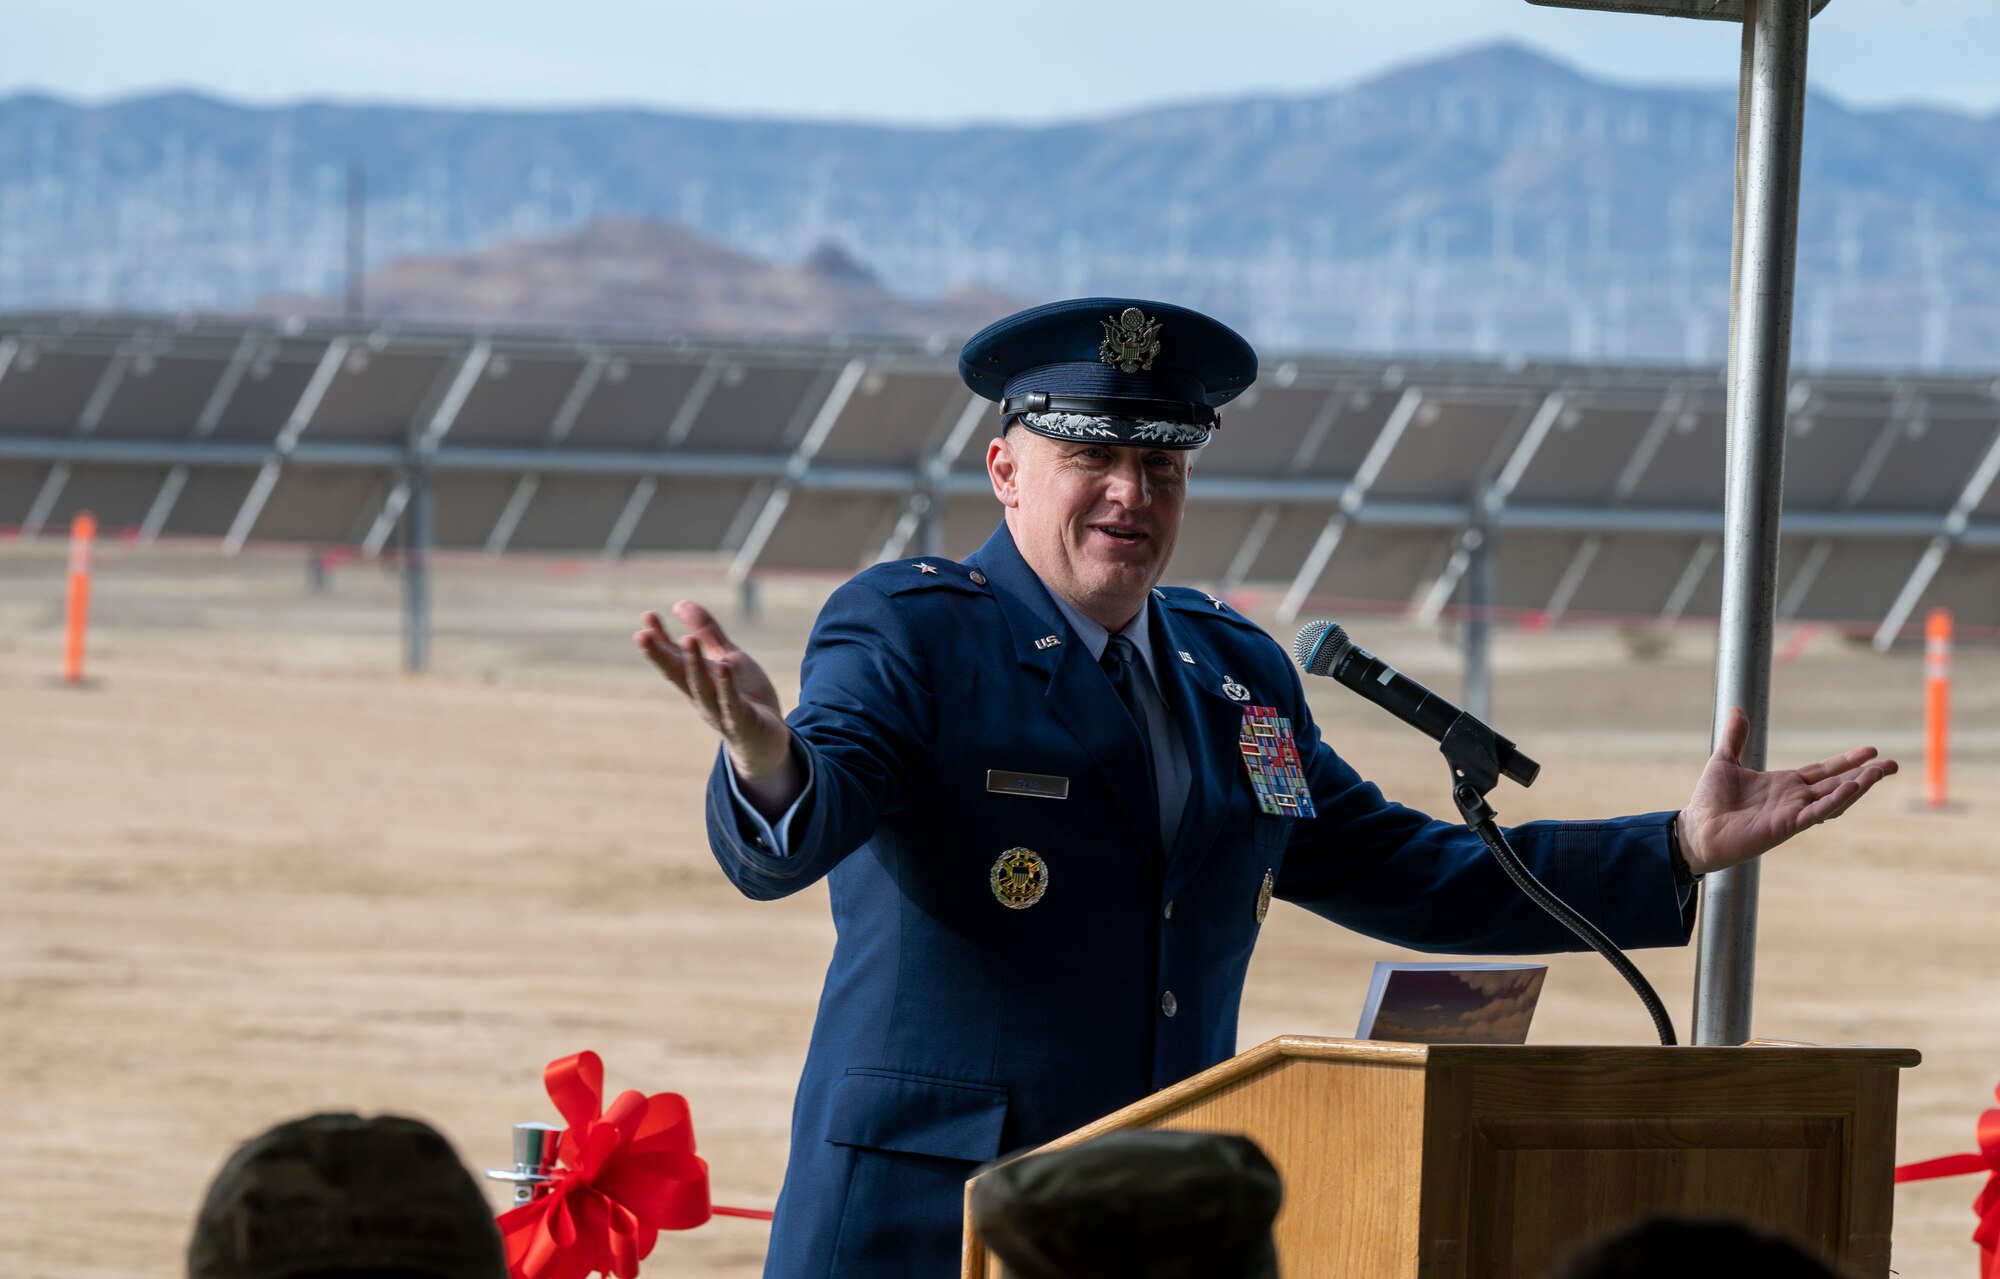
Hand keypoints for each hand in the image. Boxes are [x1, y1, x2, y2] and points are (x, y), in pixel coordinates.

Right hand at [635, 601, 800, 812]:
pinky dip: (725, 687)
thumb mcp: (726, 658)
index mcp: (696, 680)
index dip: (659, 639)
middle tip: (642, 635)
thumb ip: (707, 633)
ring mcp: (719, 711)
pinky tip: (722, 667)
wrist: (768, 740)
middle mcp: (701, 696)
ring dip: (693, 665)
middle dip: (659, 656)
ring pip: (702, 688)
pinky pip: (731, 704)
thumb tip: (679, 604)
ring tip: (687, 639)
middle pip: (677, 675)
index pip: (672, 658)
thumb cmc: (745, 697)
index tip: (647, 616)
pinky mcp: (741, 722)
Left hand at [1679, 707, 1897, 875]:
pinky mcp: (1786, 826)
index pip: (1823, 771)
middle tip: (1893, 764)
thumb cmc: (1709, 801)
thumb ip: (1735, 738)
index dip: (1846, 761)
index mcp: (1784, 785)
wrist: (1696, 830)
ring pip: (1834, 799)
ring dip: (1857, 787)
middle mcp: (1794, 799)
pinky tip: (1851, 787)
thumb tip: (1737, 709)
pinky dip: (1834, 800)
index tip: (1871, 750)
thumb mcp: (1723, 761)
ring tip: (1879, 773)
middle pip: (1837, 784)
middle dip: (1866, 775)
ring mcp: (1793, 813)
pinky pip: (1816, 812)